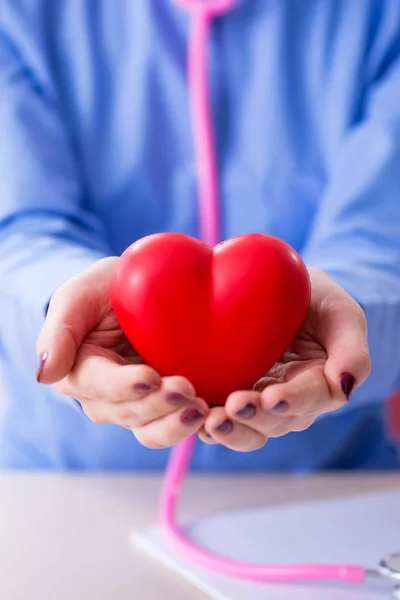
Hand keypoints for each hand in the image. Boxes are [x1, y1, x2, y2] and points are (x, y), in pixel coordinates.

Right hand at [36, 258, 208, 448]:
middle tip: (188, 391)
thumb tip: (44, 375)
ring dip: (178, 422)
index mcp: (80, 374)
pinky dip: (196, 423)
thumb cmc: (101, 291)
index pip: (101, 386)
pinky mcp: (167, 405)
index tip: (151, 376)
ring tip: (205, 409)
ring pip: (154, 428)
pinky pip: (178, 422)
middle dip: (160, 405)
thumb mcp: (77, 297)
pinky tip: (216, 414)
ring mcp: (138, 405)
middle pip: (131, 413)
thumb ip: (59, 332)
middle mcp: (107, 399)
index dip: (125, 386)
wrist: (135, 294)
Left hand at [198, 268, 370, 451]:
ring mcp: (257, 402)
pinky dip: (204, 421)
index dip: (291, 401)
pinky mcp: (228, 395)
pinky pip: (219, 416)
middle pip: (273, 422)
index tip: (271, 396)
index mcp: (320, 385)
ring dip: (228, 428)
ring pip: (246, 429)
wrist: (281, 293)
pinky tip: (190, 413)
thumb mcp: (341, 313)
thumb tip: (345, 388)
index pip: (310, 399)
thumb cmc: (316, 300)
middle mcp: (288, 402)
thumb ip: (352, 350)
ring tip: (209, 420)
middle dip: (253, 417)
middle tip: (232, 407)